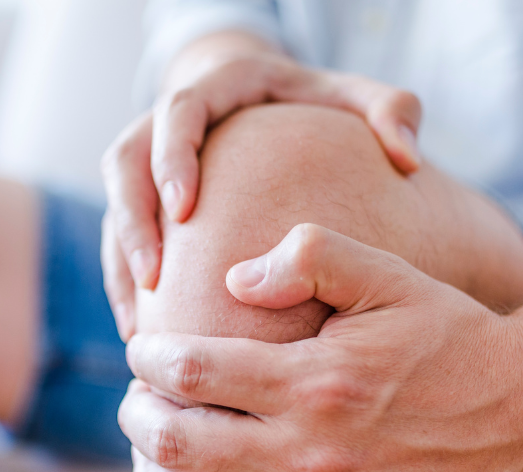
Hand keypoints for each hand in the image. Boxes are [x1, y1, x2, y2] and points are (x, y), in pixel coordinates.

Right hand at [101, 52, 422, 339]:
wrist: (264, 100)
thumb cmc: (314, 103)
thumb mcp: (353, 97)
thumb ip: (389, 112)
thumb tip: (407, 156)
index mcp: (215, 89)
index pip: (178, 112)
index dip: (173, 158)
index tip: (186, 209)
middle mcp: (167, 122)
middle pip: (125, 163)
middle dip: (133, 221)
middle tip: (155, 276)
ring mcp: (148, 162)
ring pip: (115, 208)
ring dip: (121, 264)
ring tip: (139, 322)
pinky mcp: (142, 199)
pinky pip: (119, 240)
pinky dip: (125, 283)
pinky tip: (142, 330)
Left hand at [118, 225, 522, 471]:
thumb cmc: (452, 336)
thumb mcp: (388, 275)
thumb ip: (308, 257)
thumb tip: (233, 280)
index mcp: (316, 381)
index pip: (190, 372)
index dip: (149, 358)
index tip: (144, 351)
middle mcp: (316, 456)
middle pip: (179, 444)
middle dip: (137, 417)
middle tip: (135, 402)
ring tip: (149, 460)